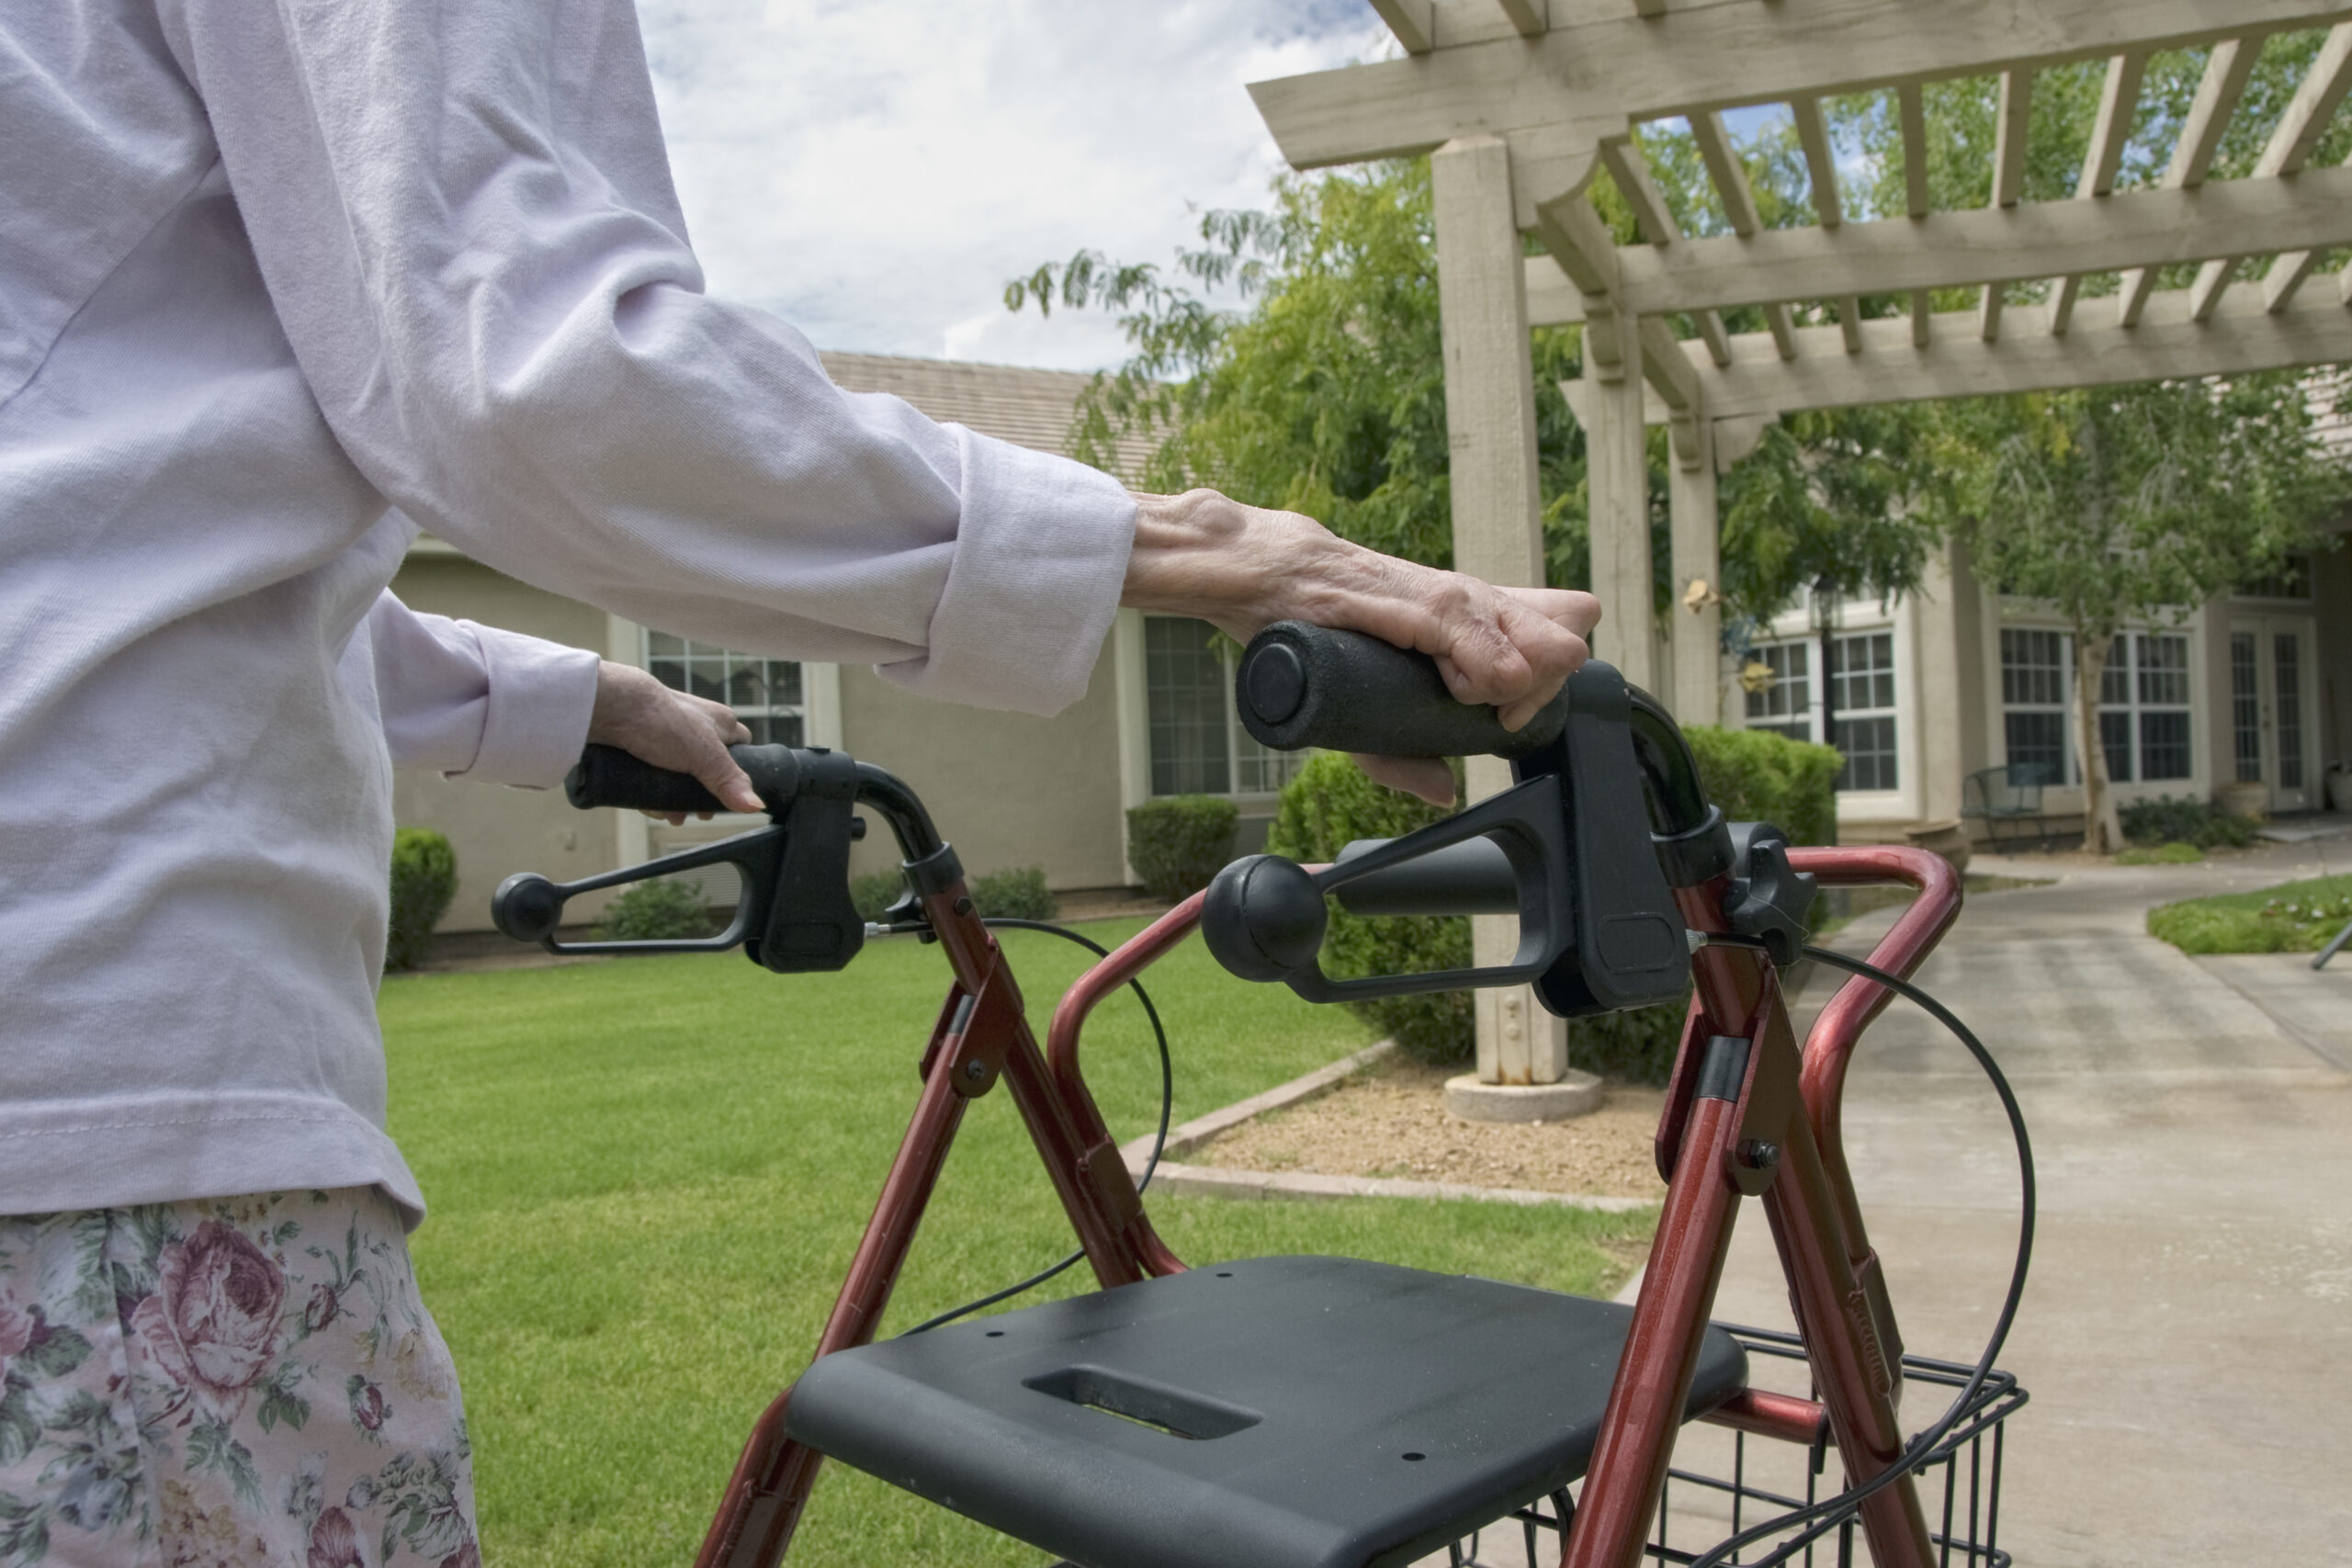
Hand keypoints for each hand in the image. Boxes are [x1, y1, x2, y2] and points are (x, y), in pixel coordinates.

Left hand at [585, 662, 760, 820]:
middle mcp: (695, 725)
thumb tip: (757, 806)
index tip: (728, 794)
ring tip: (668, 814)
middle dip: (700, 794)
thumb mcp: (704, 756)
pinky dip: (652, 791)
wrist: (609, 707)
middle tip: (696, 812)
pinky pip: (653, 774)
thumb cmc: (662, 720)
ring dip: (674, 798)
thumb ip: (730, 782)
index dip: (739, 770)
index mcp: (719, 721)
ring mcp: (666, 734)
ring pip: (678, 773)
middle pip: (707, 767)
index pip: (741, 745)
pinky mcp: (640, 744)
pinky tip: (648, 805)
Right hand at [1121, 490, 1600, 805]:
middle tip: (1532, 699)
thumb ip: (1401, 745)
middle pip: (1532, 615)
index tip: (1528, 704)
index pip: (1526, 618)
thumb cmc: (1295, 623)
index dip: (1548, 658)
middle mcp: (1438, 594)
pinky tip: (1496, 679)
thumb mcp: (1359, 693)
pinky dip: (1478, 652)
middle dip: (1554, 656)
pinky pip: (1447, 618)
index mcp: (1439, 613)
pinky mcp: (1384, 589)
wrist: (1242, 572)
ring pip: (1500, 614)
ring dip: (1527, 658)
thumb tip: (1446, 788)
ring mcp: (1413, 589)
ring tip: (1527, 691)